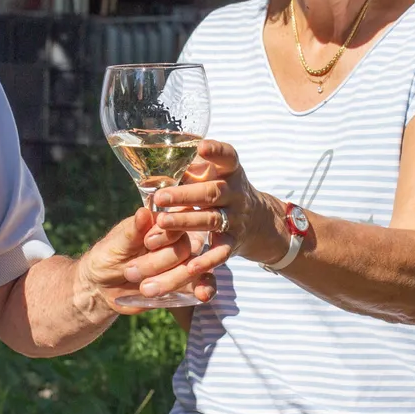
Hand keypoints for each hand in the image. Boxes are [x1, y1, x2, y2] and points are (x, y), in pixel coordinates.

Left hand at [82, 207, 221, 309]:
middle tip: (130, 272)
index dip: (164, 235)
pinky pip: (204, 284)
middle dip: (157, 263)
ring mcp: (183, 261)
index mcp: (159, 224)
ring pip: (192, 268)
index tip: (147, 243)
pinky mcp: (186, 282)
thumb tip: (144, 212)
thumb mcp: (115, 244)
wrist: (103, 288)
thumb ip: (133, 231)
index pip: (175, 224)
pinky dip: (205, 288)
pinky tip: (202, 295)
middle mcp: (175, 240)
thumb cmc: (106, 257)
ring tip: (144, 289)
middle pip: (183, 248)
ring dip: (169, 281)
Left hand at [148, 140, 291, 266]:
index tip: (201, 147)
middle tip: (160, 197)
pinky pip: (221, 252)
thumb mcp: (216, 173)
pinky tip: (189, 266)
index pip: (227, 156)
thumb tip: (157, 157)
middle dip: (185, 195)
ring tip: (162, 223)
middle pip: (211, 192)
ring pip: (211, 220)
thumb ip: (193, 167)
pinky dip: (207, 260)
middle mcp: (235, 193)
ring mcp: (235, 218)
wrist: (257, 220)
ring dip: (186, 222)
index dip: (216, 151)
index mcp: (230, 171)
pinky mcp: (233, 242)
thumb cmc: (222, 190)